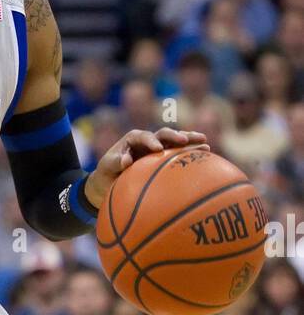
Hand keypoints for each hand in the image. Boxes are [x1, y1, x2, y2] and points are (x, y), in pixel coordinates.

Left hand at [84, 128, 207, 210]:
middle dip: (174, 136)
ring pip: (176, 141)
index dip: (150, 141)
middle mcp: (149, 140)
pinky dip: (192, 152)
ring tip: (204, 141)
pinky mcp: (167, 158)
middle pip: (164, 134)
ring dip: (189, 140)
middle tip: (184, 140)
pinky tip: (207, 154)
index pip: (143, 136)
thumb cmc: (107, 173)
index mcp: (133, 139)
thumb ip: (114, 163)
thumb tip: (126, 160)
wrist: (112, 180)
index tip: (157, 149)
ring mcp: (160, 148)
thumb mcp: (106, 168)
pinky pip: (180, 154)